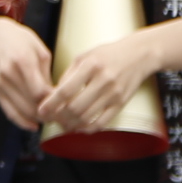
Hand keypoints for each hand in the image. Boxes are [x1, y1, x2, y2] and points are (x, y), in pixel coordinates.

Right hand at [0, 14, 55, 130]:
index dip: (55, 103)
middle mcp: (8, 74)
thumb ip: (47, 76)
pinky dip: (22, 122)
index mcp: (23, 61)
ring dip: (39, 119)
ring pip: (22, 111)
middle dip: (49, 115)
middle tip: (64, 119)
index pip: (40, 92)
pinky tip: (34, 125)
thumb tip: (56, 98)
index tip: (67, 107)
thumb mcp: (41, 52)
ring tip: (53, 121)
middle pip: (31, 104)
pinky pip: (9, 112)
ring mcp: (0, 84)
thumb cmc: (21, 42)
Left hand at [45, 29, 162, 133]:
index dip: (51, 104)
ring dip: (71, 124)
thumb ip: (68, 75)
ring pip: (87, 117)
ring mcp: (114, 94)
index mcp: (91, 65)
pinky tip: (79, 127)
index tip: (41, 110)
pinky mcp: (121, 103)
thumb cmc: (108, 54)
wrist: (139, 55)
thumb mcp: (84, 56)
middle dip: (59, 117)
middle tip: (50, 118)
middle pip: (75, 107)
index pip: (66, 90)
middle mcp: (103, 80)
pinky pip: (102, 122)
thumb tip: (53, 95)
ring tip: (62, 123)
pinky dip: (88, 128)